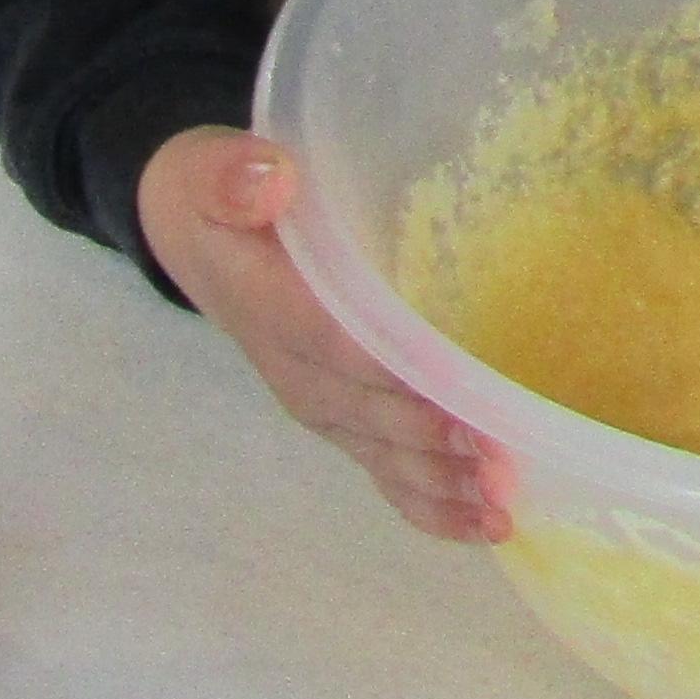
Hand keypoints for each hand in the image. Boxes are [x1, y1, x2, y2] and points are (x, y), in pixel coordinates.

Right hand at [137, 127, 515, 544]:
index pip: (339, 347)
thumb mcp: (208, 171)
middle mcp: (297, 372)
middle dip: (439, 449)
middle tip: (506, 472)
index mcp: (271, 307)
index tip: (457, 408)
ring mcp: (321, 404)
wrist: (193, 239)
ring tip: (503, 513)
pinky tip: (481, 527)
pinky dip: (430, 504)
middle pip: (375, 416)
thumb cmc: (217, 200)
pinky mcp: (342, 420)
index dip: (398, 381)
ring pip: (385, 457)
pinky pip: (383, 472)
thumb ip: (230, 176)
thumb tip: (268, 179)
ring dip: (444, 488)